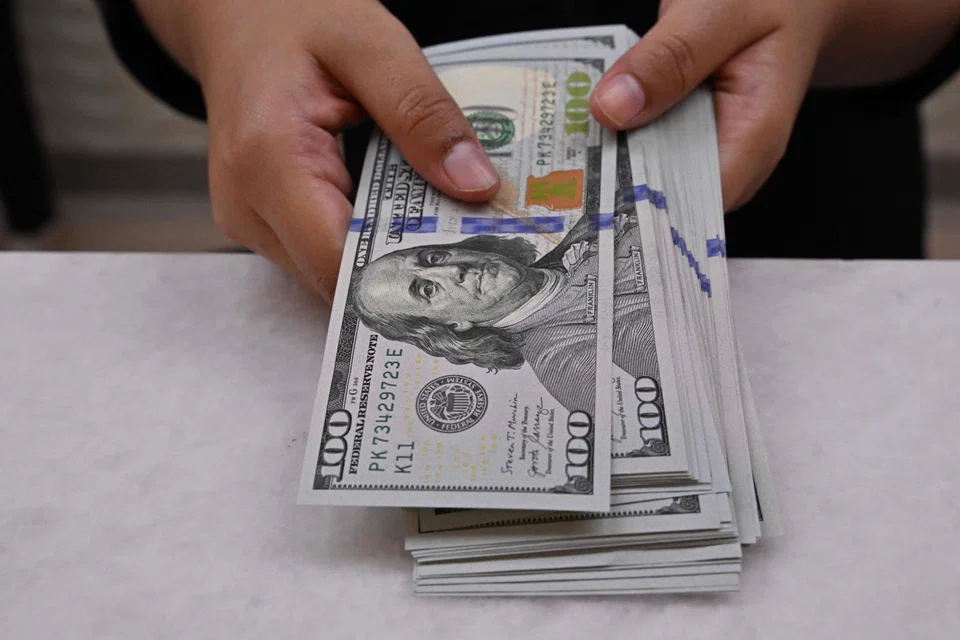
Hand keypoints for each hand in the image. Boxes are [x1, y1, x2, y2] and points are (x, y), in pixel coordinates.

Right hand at [135, 0, 499, 301]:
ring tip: (439, 214)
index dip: (406, 273)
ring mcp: (250, 220)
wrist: (235, 16)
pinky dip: (370, 238)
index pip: (338, 262)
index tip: (468, 259)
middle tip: (473, 236)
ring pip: (333, 273)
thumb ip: (423, 113)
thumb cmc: (291, 16)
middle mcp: (247, 206)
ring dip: (389, 252)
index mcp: (267, 158)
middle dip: (408, 261)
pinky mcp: (263, 223)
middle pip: (339, 275)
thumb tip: (475, 187)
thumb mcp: (371, 44)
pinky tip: (403, 208)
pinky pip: (324, 253)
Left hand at [590, 0, 959, 212]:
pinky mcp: (684, 132)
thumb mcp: (723, 10)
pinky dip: (615, 139)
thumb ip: (671, 57)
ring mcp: (706, 146)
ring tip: (557, 165)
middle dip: (614, 193)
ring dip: (607, 168)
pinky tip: (579, 133)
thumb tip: (612, 109)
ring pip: (649, 176)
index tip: (589, 203)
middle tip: (555, 186)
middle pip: (665, 198)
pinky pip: (644, 147)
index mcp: (754, 138)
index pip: (693, 204)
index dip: (641, 209)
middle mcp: (731, 156)